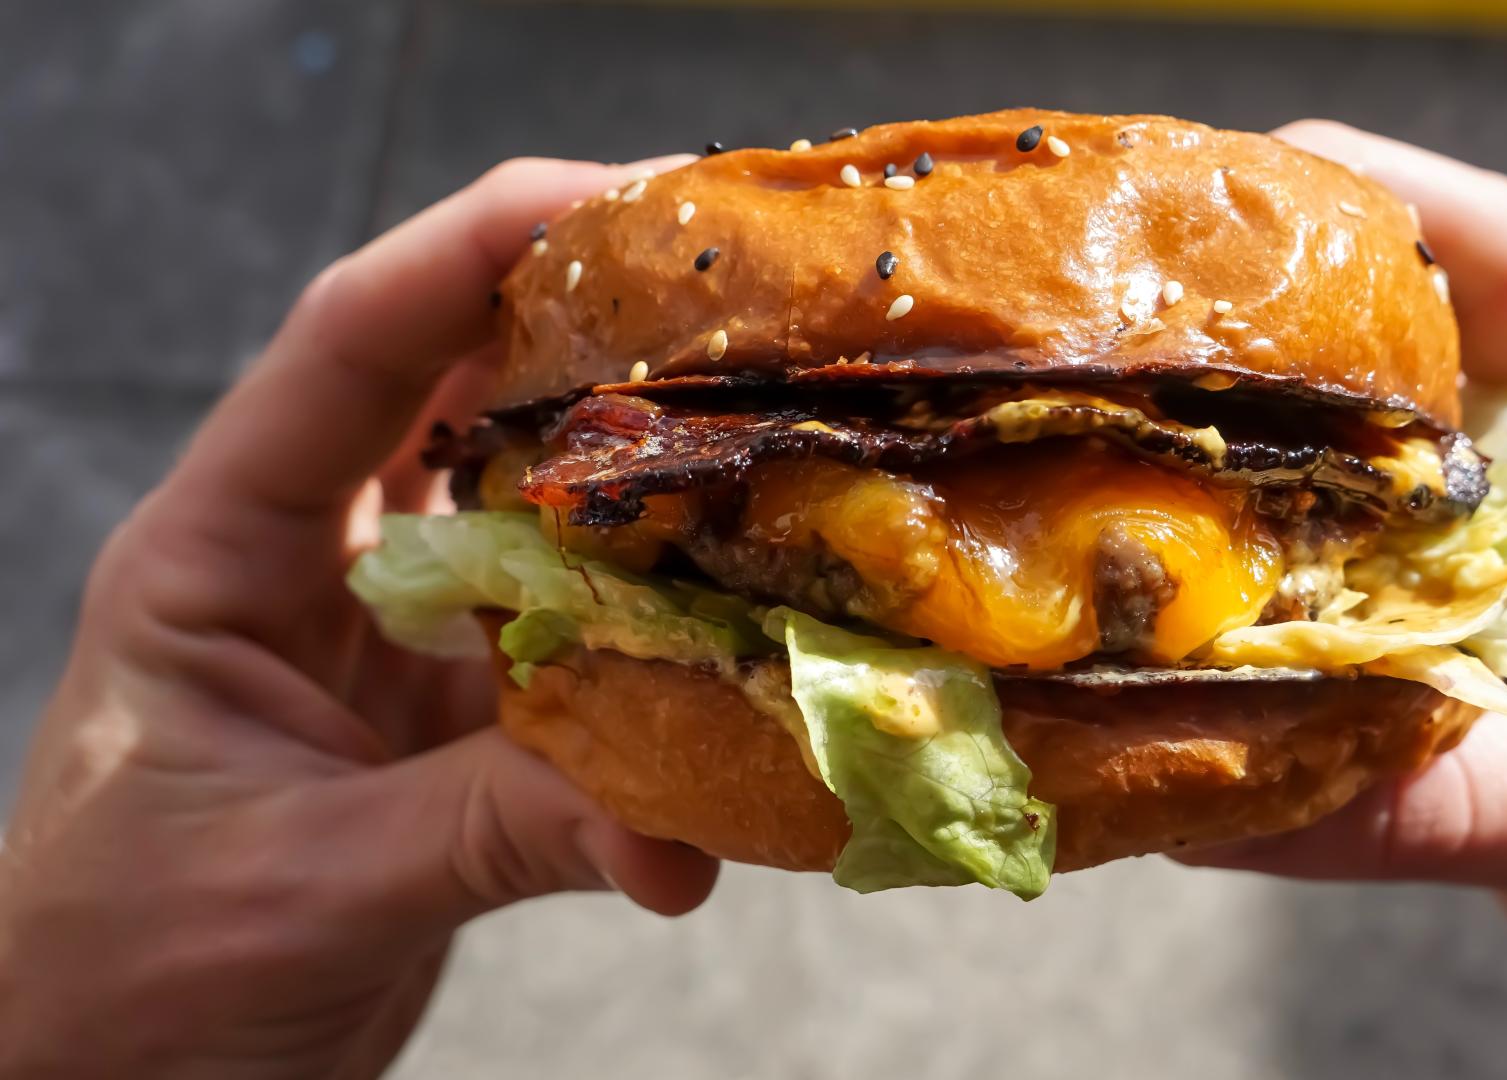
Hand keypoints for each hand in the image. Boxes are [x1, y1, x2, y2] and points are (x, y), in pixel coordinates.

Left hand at [0, 157, 717, 1078]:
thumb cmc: (122, 978)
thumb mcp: (307, 887)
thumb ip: (498, 830)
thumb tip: (688, 830)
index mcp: (218, 553)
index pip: (347, 351)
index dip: (475, 252)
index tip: (617, 199)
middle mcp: (305, 565)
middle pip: (453, 391)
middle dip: (589, 330)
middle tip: (737, 301)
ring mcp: (382, 638)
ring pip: (525, 508)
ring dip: (636, 482)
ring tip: (767, 438)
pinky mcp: (446, 718)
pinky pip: (567, 644)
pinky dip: (647, 646)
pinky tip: (731, 659)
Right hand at [1180, 122, 1506, 1077]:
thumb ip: (1434, 807)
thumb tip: (1226, 797)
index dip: (1389, 197)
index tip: (1254, 179)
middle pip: (1413, 347)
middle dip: (1280, 317)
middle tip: (1138, 313)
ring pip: (1365, 473)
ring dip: (1257, 459)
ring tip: (1121, 446)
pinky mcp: (1473, 656)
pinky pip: (1347, 594)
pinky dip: (1266, 593)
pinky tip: (1177, 613)